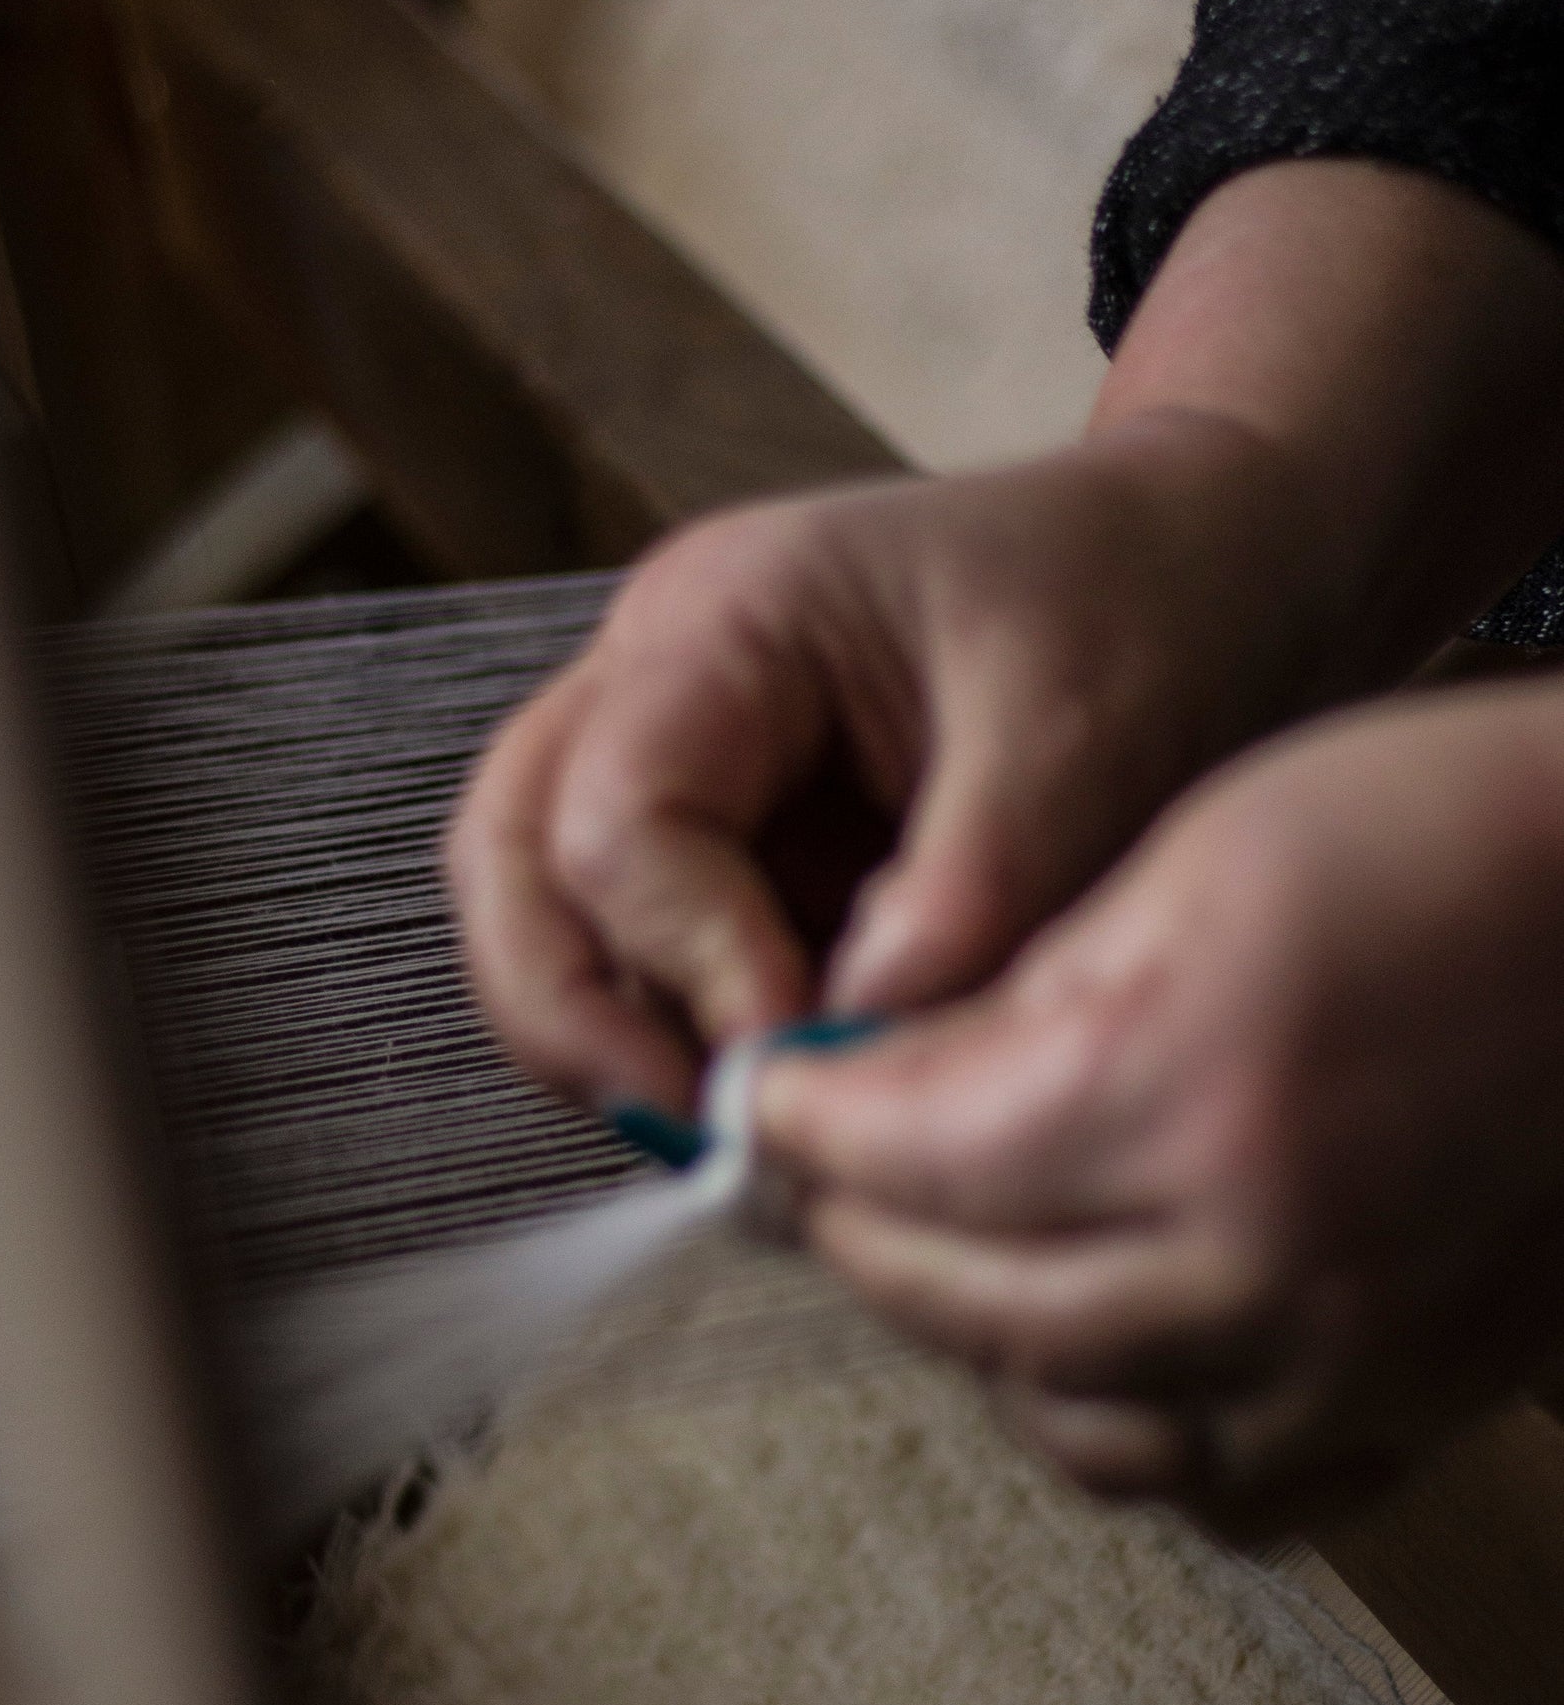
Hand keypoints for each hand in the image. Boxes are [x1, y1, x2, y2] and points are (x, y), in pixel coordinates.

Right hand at [449, 424, 1331, 1111]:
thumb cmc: (1137, 608)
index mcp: (727, 615)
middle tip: (701, 1135)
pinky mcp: (723, 832)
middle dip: (574, 1017)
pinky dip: (676, 1032)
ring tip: (741, 1131)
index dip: (691, 962)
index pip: (617, 815)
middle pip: (509, 859)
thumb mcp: (1075, 744)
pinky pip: (636, 947)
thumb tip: (835, 1063)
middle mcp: (660, 678)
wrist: (1196, 569)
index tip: (806, 1060)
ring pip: (543, 909)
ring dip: (610, 1034)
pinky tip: (776, 1093)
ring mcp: (678, 754)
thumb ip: (958, 905)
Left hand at [756, 678, 1563, 1534]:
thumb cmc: (1451, 833)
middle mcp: (1268, 1256)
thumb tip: (895, 1076)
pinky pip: (1231, 1491)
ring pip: (1085, 1427)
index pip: (916, 1161)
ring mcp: (1355, 1351)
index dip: (811, 1131)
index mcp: (1191, 1092)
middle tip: (815, 1181)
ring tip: (932, 1258)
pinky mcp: (1424, 1393)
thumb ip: (1028, 989)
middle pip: (975, 1306)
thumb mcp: (1198, 853)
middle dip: (859, 1239)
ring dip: (972, 1344)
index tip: (770, 1107)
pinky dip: (1125, 1436)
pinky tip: (1092, 1356)